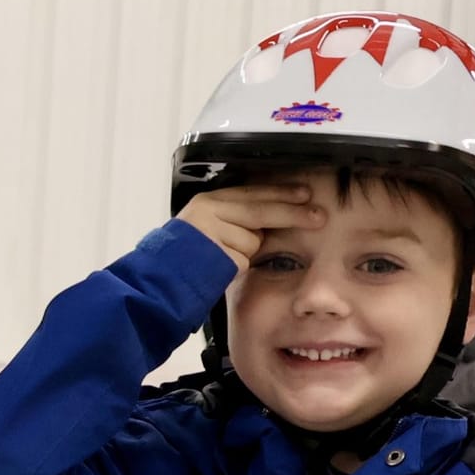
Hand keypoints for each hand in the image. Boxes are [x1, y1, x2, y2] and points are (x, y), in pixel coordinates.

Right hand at [177, 183, 324, 265]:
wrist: (156, 281)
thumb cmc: (182, 260)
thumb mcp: (207, 229)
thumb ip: (234, 220)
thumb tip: (270, 222)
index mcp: (209, 201)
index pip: (253, 192)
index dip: (282, 193)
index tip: (306, 194)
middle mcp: (210, 211)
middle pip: (261, 210)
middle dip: (293, 213)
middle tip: (319, 216)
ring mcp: (213, 232)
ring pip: (252, 240)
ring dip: (246, 252)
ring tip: (218, 258)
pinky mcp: (216, 254)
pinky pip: (242, 260)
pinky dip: (235, 266)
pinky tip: (217, 266)